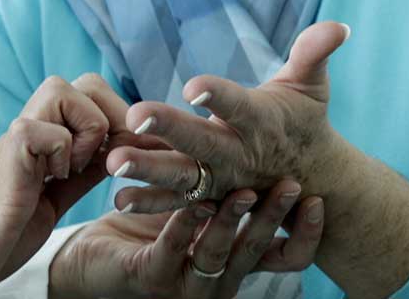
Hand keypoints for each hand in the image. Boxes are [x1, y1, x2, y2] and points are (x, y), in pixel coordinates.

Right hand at [0, 74, 155, 298]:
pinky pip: (46, 128)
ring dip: (86, 130)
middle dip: (113, 118)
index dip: (122, 119)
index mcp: (46, 138)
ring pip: (63, 89)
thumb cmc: (0, 234)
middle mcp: (31, 128)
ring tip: (74, 170)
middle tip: (109, 160)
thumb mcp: (54, 199)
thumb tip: (119, 151)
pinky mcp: (7, 155)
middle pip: (85, 82)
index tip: (128, 158)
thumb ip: (81, 173)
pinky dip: (61, 153)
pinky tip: (49, 181)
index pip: (94, 95)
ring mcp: (16, 137)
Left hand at [50, 180, 324, 298]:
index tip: (318, 200)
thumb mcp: (200, 201)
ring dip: (233, 220)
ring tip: (246, 192)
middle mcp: (217, 275)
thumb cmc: (148, 227)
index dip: (307, 234)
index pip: (287, 255)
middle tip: (293, 186)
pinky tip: (191, 200)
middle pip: (258, 249)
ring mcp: (185, 282)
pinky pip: (172, 250)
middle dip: (277, 216)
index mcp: (234, 258)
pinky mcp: (149, 276)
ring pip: (218, 251)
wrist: (89, 262)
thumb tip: (265, 126)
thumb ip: (231, 176)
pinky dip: (184, 224)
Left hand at [106, 22, 354, 212]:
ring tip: (114, 163)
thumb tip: (340, 25)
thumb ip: (315, 53)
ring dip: (148, 171)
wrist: (309, 179)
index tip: (194, 85)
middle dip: (169, 130)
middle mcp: (238, 154)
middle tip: (136, 116)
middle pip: (201, 143)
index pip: (238, 106)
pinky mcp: (205, 198)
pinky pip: (174, 204)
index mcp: (260, 121)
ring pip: (181, 177)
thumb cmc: (302, 120)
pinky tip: (119, 198)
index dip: (218, 96)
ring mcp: (220, 181)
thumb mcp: (311, 84)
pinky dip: (149, 203)